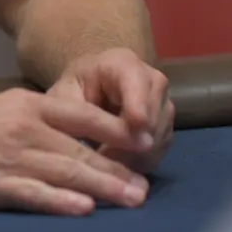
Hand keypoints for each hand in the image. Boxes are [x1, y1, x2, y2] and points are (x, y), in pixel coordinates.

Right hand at [0, 88, 151, 215]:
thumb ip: (33, 124)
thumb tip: (72, 144)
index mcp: (25, 105)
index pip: (84, 116)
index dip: (118, 130)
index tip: (147, 141)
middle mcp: (22, 128)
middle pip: (82, 150)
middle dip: (118, 168)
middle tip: (146, 187)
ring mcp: (8, 157)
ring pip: (66, 171)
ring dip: (103, 187)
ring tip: (132, 199)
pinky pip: (33, 194)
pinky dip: (59, 201)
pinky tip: (82, 207)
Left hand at [48, 48, 173, 172]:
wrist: (91, 86)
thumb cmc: (75, 88)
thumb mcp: (64, 96)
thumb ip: (78, 116)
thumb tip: (98, 145)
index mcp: (123, 64)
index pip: (137, 85)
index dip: (138, 107)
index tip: (135, 127)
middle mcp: (153, 81)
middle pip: (152, 118)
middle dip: (129, 144)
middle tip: (102, 164)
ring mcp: (164, 105)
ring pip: (157, 139)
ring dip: (132, 157)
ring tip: (103, 167)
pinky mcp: (167, 128)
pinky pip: (158, 152)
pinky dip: (138, 162)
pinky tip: (116, 166)